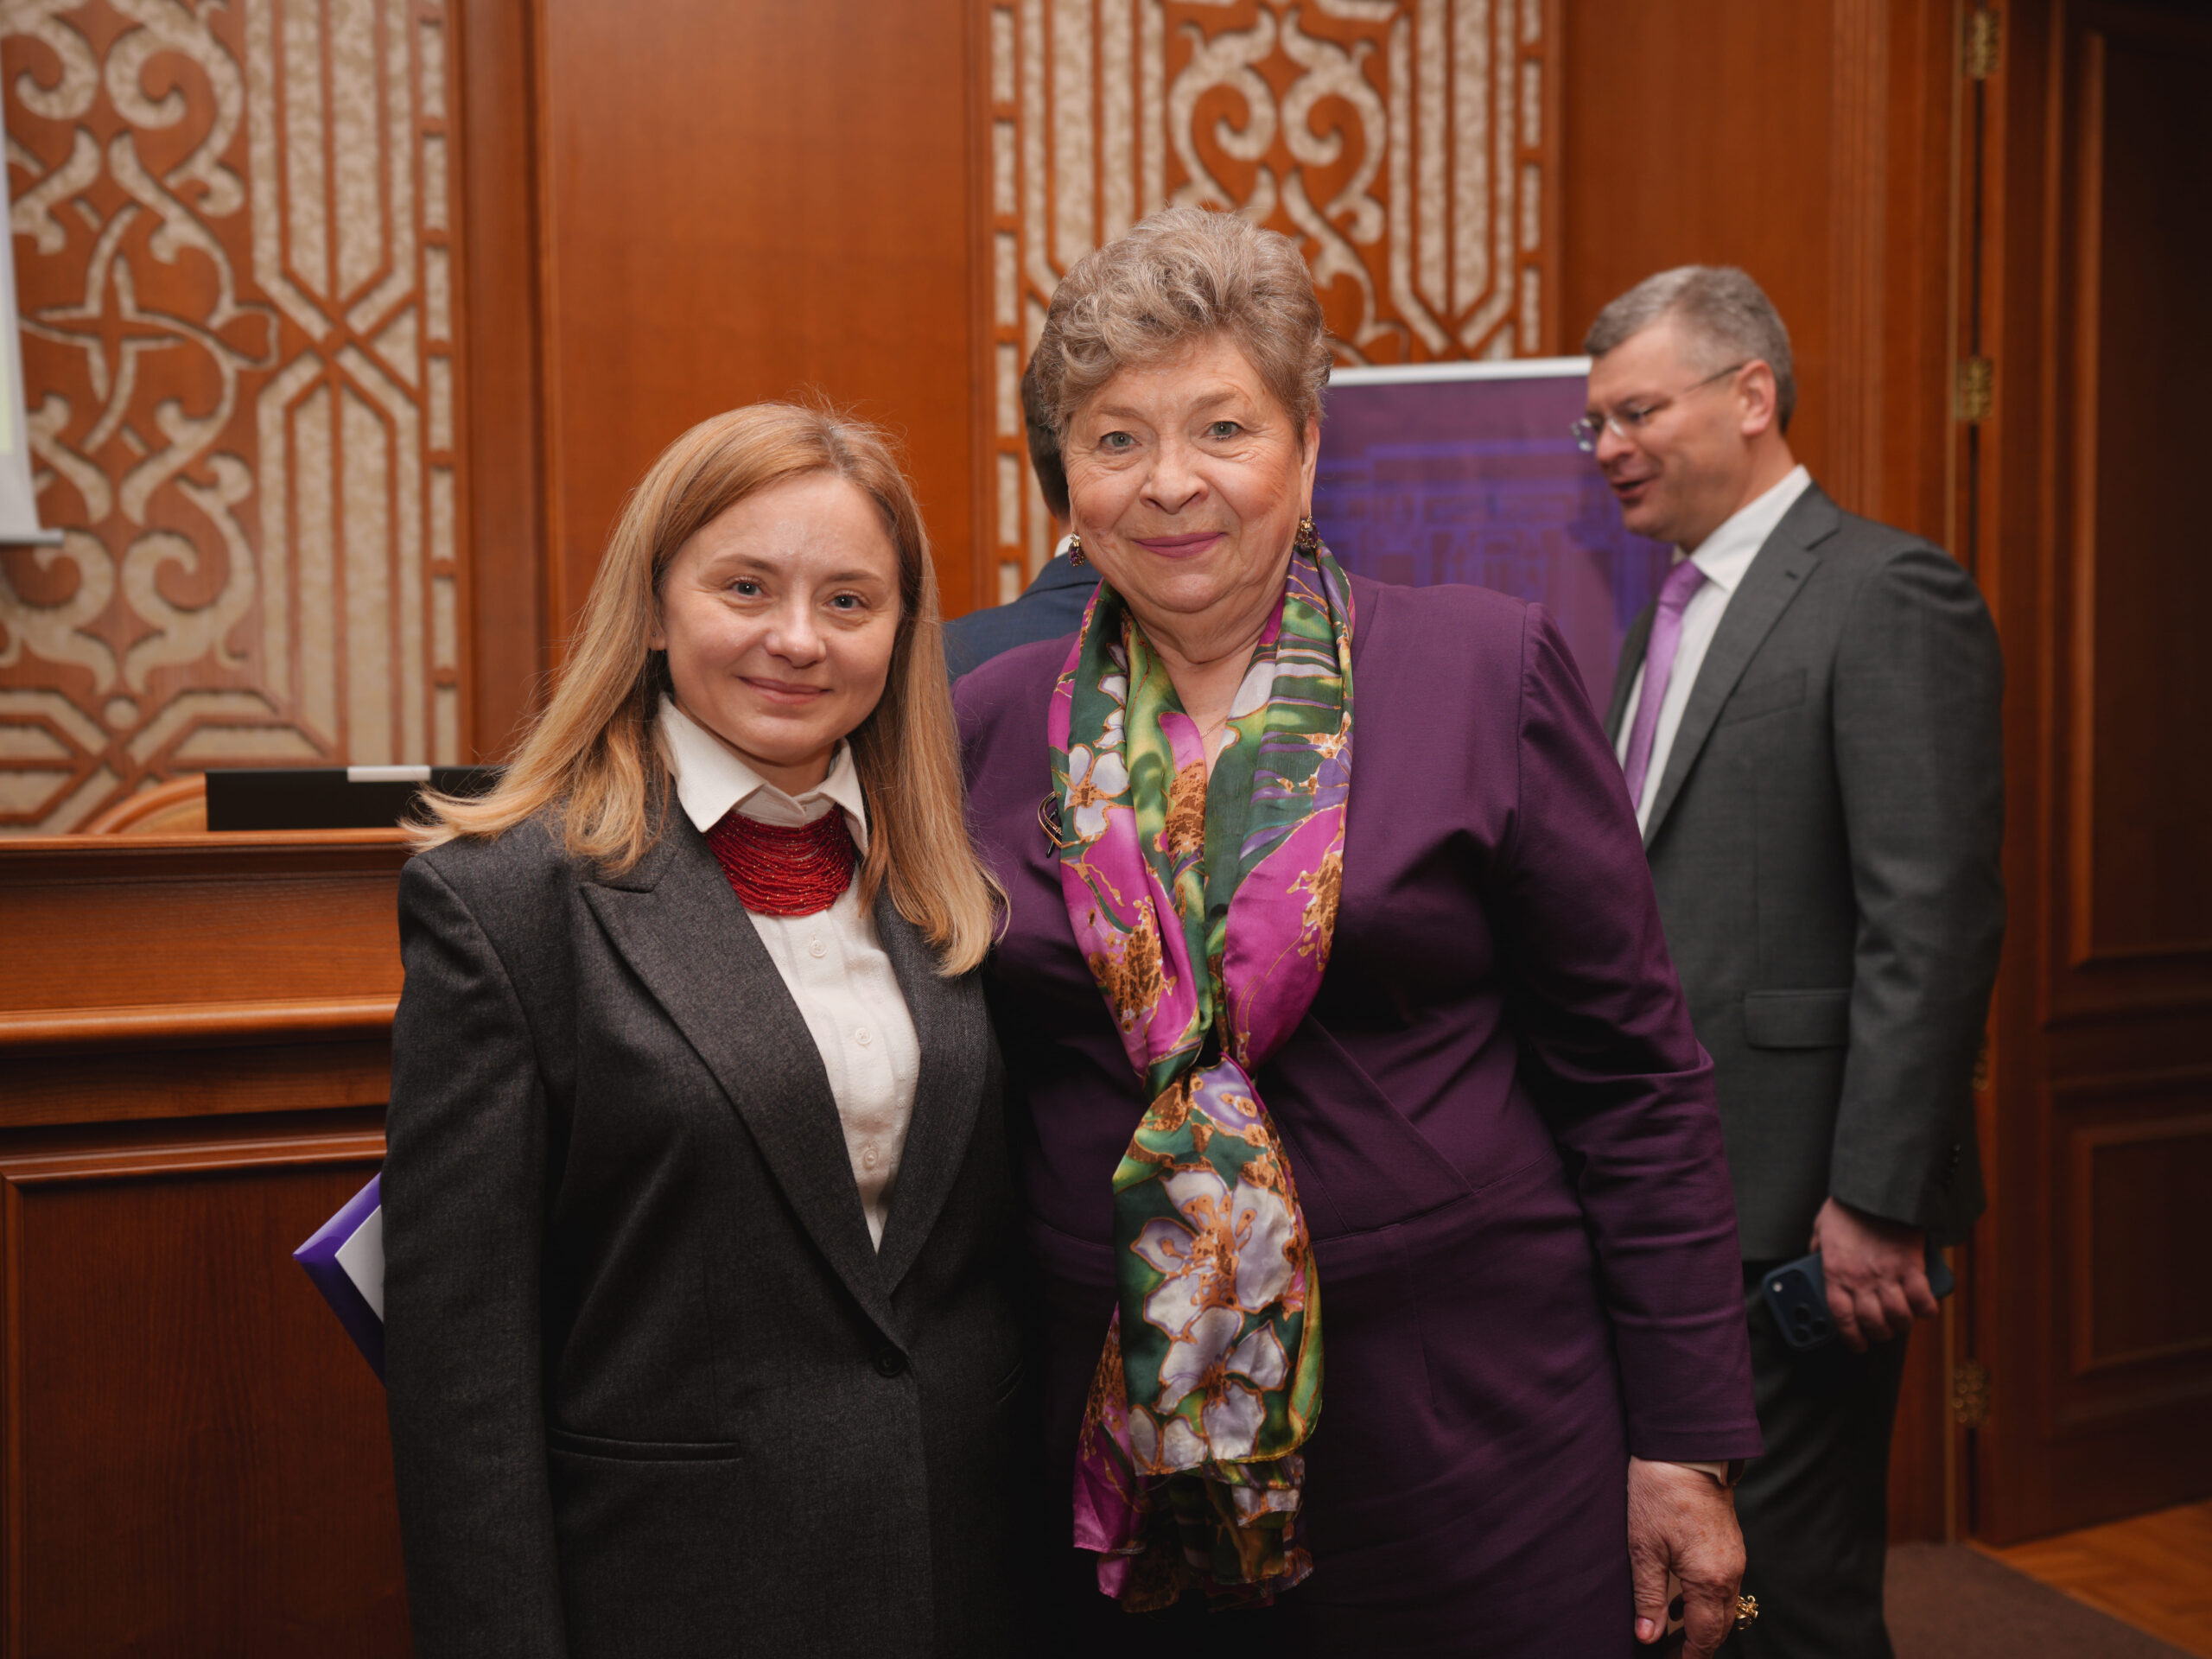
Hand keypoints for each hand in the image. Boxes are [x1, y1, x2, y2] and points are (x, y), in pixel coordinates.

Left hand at [1628, 1456, 1744, 1656]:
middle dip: (1698, 1646)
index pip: (1704, 1635)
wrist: (1686, 1451)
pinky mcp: (1731, 1545)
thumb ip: (1649, 1596)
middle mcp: (1730, 1574)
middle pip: (1719, 1626)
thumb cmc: (1659, 1494)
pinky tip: (1682, 1598)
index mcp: (1709, 1580)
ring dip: (1703, 1624)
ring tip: (1672, 1633)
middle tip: (1671, 1656)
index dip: (1689, 1657)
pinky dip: (1707, 1601)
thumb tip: (1648, 1636)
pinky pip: (1724, 1586)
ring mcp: (1735, 1558)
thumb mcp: (1644, 1548)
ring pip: (1724, 1607)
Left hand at [1811, 1196, 1938, 1351]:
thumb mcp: (1821, 1226)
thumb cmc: (1848, 1206)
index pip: (1841, 1317)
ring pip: (1898, 1316)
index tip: (1857, 1345)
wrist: (1876, 1188)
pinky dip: (1926, 1309)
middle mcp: (1860, 1280)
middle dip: (1879, 1334)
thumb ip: (1817, 1245)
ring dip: (1902, 1324)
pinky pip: (1922, 1299)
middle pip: (1872, 1322)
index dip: (1851, 1337)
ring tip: (1903, 1321)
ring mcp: (1887, 1275)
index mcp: (1835, 1273)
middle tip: (1883, 1332)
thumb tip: (1812, 1256)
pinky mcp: (1911, 1266)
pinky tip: (1926, 1310)